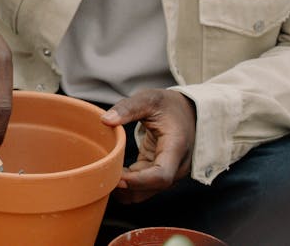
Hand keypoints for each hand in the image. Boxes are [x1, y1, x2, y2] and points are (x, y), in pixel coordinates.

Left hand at [103, 89, 196, 203]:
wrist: (188, 110)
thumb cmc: (168, 105)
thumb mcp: (149, 99)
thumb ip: (128, 108)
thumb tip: (106, 120)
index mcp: (176, 147)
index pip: (161, 175)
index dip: (138, 181)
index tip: (116, 178)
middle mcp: (177, 165)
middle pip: (153, 187)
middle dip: (128, 187)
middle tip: (101, 176)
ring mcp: (170, 171)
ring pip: (148, 190)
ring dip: (126, 189)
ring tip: (102, 176)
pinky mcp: (159, 171)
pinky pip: (144, 185)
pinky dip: (128, 185)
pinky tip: (110, 175)